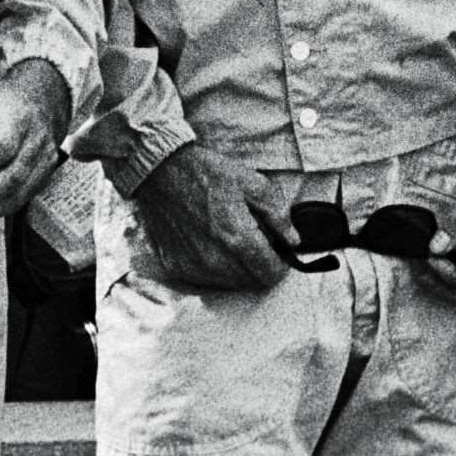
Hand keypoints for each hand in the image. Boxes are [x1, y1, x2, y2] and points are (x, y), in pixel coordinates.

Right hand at [131, 140, 293, 292]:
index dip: (280, 264)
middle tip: (254, 240)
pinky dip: (214, 267)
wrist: (162, 172)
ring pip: (229, 284)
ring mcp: (194, 267)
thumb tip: (292, 240)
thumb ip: (278, 215)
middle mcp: (215, 260)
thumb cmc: (209, 173)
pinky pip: (205, 279)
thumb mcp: (253, 183)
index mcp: (238, 239)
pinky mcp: (176, 267)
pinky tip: (211, 243)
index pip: (269, 274)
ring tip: (231, 239)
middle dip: (259, 264)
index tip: (278, 251)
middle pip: (251, 282)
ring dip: (238, 268)